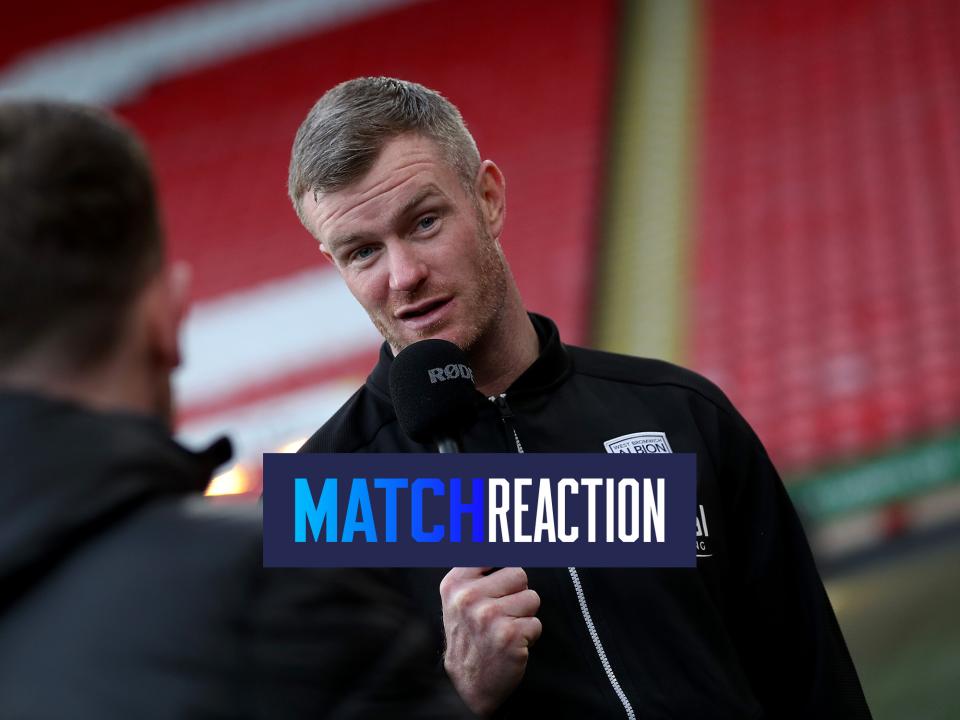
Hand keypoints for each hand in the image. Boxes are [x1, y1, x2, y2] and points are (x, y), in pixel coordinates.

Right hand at [439, 567, 541, 716]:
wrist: (468, 682)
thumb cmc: (470, 633)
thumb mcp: (459, 596)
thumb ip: (477, 568)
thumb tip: (496, 535)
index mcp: (455, 582)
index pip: (493, 553)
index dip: (504, 566)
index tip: (504, 575)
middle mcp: (468, 597)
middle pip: (518, 573)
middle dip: (517, 593)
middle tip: (502, 612)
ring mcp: (488, 616)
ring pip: (531, 598)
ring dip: (524, 615)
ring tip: (505, 628)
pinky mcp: (508, 635)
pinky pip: (536, 623)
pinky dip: (529, 635)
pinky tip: (511, 644)